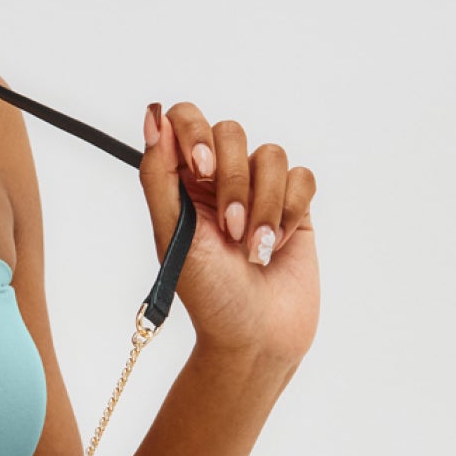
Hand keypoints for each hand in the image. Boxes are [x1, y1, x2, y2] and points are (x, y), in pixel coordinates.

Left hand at [139, 100, 319, 365]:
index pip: (185, 121)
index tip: (201, 169)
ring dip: (262, 206)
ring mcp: (259, 192)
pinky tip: (276, 246)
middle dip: (233, 183)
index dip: (195, 133)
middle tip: (229, 229)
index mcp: (182, 184)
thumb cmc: (208, 296)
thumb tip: (154, 118)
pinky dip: (290, 211)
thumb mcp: (173, 235)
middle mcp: (219, 182)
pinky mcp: (294, 207)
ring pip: (271, 155)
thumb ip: (159, 175)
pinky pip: (302, 177)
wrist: (255, 337)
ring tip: (252, 249)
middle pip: (231, 132)